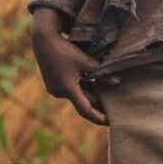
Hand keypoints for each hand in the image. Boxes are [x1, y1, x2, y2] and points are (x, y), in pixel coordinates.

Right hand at [30, 8, 119, 125]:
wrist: (44, 41)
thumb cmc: (65, 50)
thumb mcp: (86, 62)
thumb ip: (102, 73)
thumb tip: (118, 82)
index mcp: (67, 89)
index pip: (85, 109)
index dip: (97, 117)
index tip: (109, 122)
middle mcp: (59, 92)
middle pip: (83, 101)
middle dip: (98, 105)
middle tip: (114, 110)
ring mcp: (55, 88)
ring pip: (78, 94)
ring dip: (91, 95)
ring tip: (108, 98)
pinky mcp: (54, 83)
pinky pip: (72, 89)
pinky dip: (83, 88)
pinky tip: (96, 85)